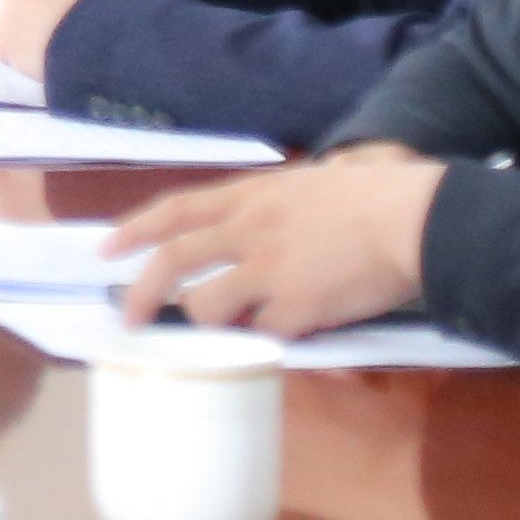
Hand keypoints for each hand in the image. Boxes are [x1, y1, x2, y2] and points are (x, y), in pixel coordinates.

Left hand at [109, 147, 441, 335]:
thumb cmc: (377, 194)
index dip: (135, 228)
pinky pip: (264, 333)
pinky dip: (267, 339)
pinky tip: (286, 335)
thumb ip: (285, 201)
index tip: (106, 247)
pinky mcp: (294, 308)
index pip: (176, 209)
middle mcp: (247, 230)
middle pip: (173, 262)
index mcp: (251, 195)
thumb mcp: (315, 181)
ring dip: (209, 322)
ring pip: (207, 306)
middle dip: (142, 293)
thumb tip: (285, 208)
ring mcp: (266, 270)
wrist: (413, 217)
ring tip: (226, 329)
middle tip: (129, 318)